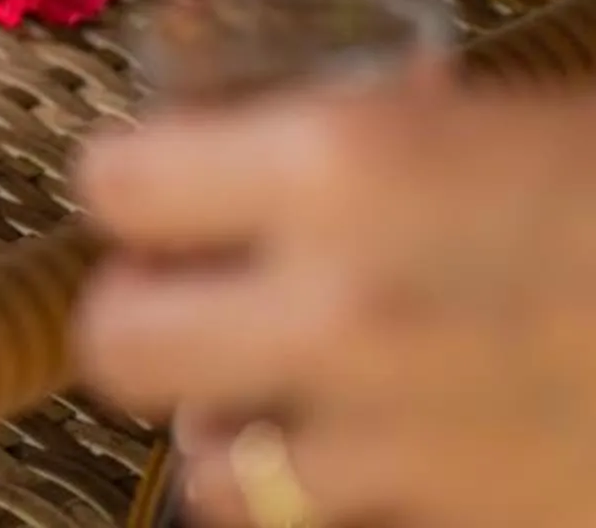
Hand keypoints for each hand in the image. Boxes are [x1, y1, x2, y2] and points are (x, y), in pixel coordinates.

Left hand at [74, 79, 595, 526]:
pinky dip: (344, 504)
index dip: (130, 186)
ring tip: (281, 402)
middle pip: (119, 348)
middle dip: (140, 322)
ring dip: (234, 439)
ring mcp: (401, 442)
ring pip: (214, 480)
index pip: (117, 185)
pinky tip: (384, 460)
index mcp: (344, 169)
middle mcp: (345, 311)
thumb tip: (284, 130)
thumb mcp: (492, 120)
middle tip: (181, 305)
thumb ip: (366, 140)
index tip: (153, 194)